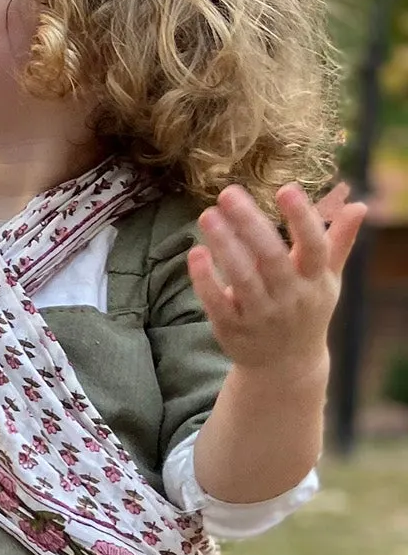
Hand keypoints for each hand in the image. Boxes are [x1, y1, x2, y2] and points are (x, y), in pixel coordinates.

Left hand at [190, 182, 366, 375]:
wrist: (285, 365)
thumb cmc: (306, 310)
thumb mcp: (327, 280)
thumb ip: (339, 242)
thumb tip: (359, 205)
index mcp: (315, 280)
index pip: (314, 246)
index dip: (302, 218)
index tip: (286, 189)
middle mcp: (290, 297)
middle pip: (271, 257)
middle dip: (249, 223)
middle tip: (227, 193)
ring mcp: (260, 315)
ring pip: (242, 277)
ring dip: (224, 244)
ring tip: (207, 215)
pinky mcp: (232, 328)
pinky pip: (217, 302)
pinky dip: (205, 278)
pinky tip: (196, 252)